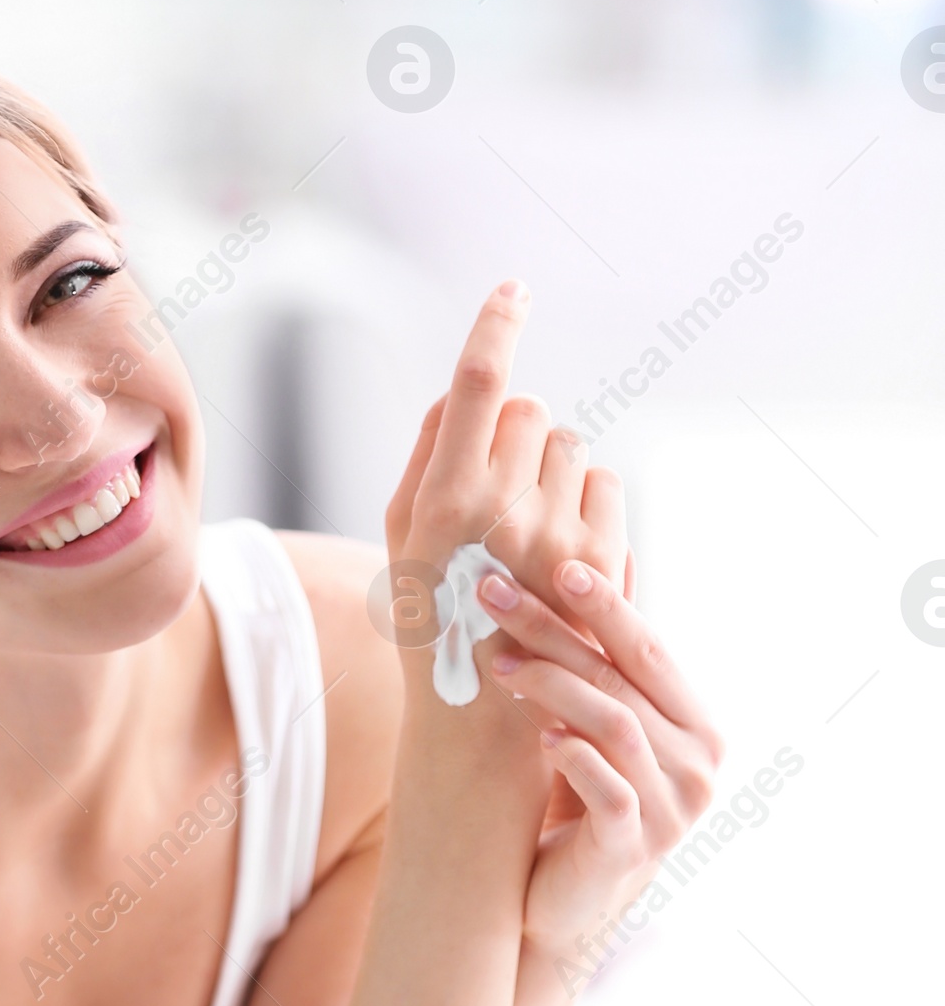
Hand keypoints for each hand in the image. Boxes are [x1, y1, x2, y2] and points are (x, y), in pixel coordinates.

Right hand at [386, 283, 626, 606]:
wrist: (485, 717)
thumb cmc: (432, 615)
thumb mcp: (401, 536)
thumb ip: (428, 454)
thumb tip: (466, 390)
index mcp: (440, 500)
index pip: (479, 383)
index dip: (496, 324)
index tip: (514, 288)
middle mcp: (500, 513)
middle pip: (530, 410)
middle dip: (517, 433)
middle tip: (499, 489)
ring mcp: (556, 538)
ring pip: (571, 444)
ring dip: (552, 469)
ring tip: (528, 530)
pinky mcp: (601, 561)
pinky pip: (604, 482)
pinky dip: (586, 499)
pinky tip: (562, 546)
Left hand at [475, 557, 722, 966]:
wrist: (561, 899)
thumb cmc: (579, 795)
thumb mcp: (594, 721)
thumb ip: (606, 656)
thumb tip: (601, 556)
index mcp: (694, 722)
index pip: (648, 647)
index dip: (605, 602)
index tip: (556, 562)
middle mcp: (698, 762)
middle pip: (624, 678)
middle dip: (556, 628)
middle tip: (494, 593)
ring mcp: (673, 809)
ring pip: (616, 726)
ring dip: (552, 686)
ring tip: (497, 664)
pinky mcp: (636, 851)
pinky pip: (610, 791)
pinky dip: (574, 757)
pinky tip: (540, 735)